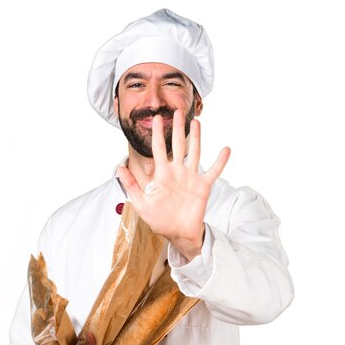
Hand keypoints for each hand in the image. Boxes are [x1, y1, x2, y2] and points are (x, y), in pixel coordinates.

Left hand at [116, 109, 229, 260]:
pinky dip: (220, 161)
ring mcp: (191, 177)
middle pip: (177, 145)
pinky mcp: (203, 186)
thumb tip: (118, 168)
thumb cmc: (159, 220)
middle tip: (177, 111)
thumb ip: (132, 186)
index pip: (158, 149)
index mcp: (162, 174)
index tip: (156, 118)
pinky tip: (226, 149)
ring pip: (195, 152)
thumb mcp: (141, 204)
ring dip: (196, 138)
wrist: (177, 233)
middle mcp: (177, 172)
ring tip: (196, 122)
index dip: (157, 133)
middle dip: (177, 128)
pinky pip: (213, 171)